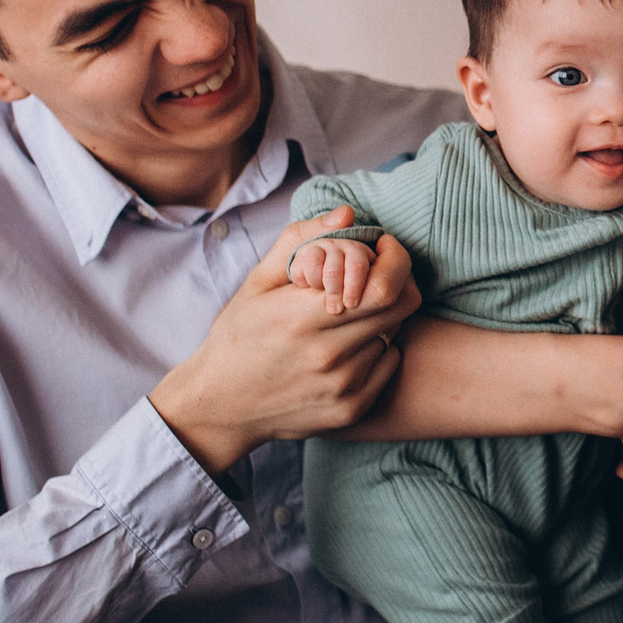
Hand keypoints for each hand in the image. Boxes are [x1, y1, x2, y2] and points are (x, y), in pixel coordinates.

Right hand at [152, 208, 421, 475]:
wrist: (220, 406)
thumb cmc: (238, 336)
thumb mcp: (258, 282)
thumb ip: (302, 240)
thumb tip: (348, 214)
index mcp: (303, 317)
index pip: (383, 286)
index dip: (395, 259)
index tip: (383, 247)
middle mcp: (329, 355)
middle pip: (402, 306)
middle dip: (395, 279)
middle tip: (374, 273)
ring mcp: (343, 386)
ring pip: (394, 333)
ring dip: (379, 317)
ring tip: (347, 315)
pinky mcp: (352, 409)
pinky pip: (389, 363)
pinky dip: (378, 348)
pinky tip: (347, 346)